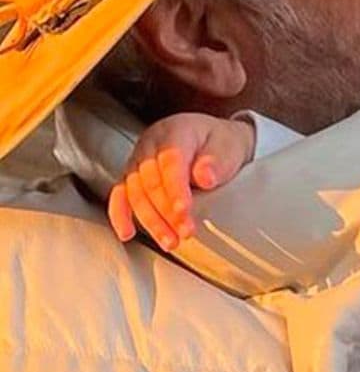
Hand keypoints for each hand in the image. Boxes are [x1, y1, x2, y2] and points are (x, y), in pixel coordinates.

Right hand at [107, 113, 254, 250]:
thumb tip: (205, 178)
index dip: (176, 188)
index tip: (184, 210)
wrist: (214, 140)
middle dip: (167, 211)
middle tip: (185, 232)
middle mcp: (151, 143)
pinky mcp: (132, 175)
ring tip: (170, 241)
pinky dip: (121, 215)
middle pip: (151, 180)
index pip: (171, 161)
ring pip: (135, 192)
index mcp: (176, 131)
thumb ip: (216, 162)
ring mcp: (138, 159)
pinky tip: (127, 233)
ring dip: (151, 220)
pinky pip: (120, 195)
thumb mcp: (228, 147)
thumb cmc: (221, 144)